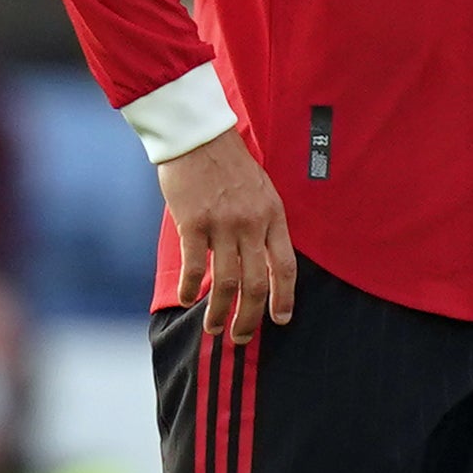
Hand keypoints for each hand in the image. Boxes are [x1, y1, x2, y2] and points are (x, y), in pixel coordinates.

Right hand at [156, 126, 294, 344]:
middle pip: (256, 283)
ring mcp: (222, 224)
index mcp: (272, 215)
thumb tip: (259, 259)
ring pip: (226, 282)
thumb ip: (262, 223)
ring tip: (213, 329)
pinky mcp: (193, 222)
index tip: (280, 319)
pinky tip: (187, 298)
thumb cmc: (227, 162)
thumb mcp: (260, 189)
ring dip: (220, 312)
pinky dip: (190, 287)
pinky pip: (194, 265)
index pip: (285, 266)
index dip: (284, 297)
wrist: (197, 135)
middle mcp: (251, 223)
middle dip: (249, 317)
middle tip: (241, 338)